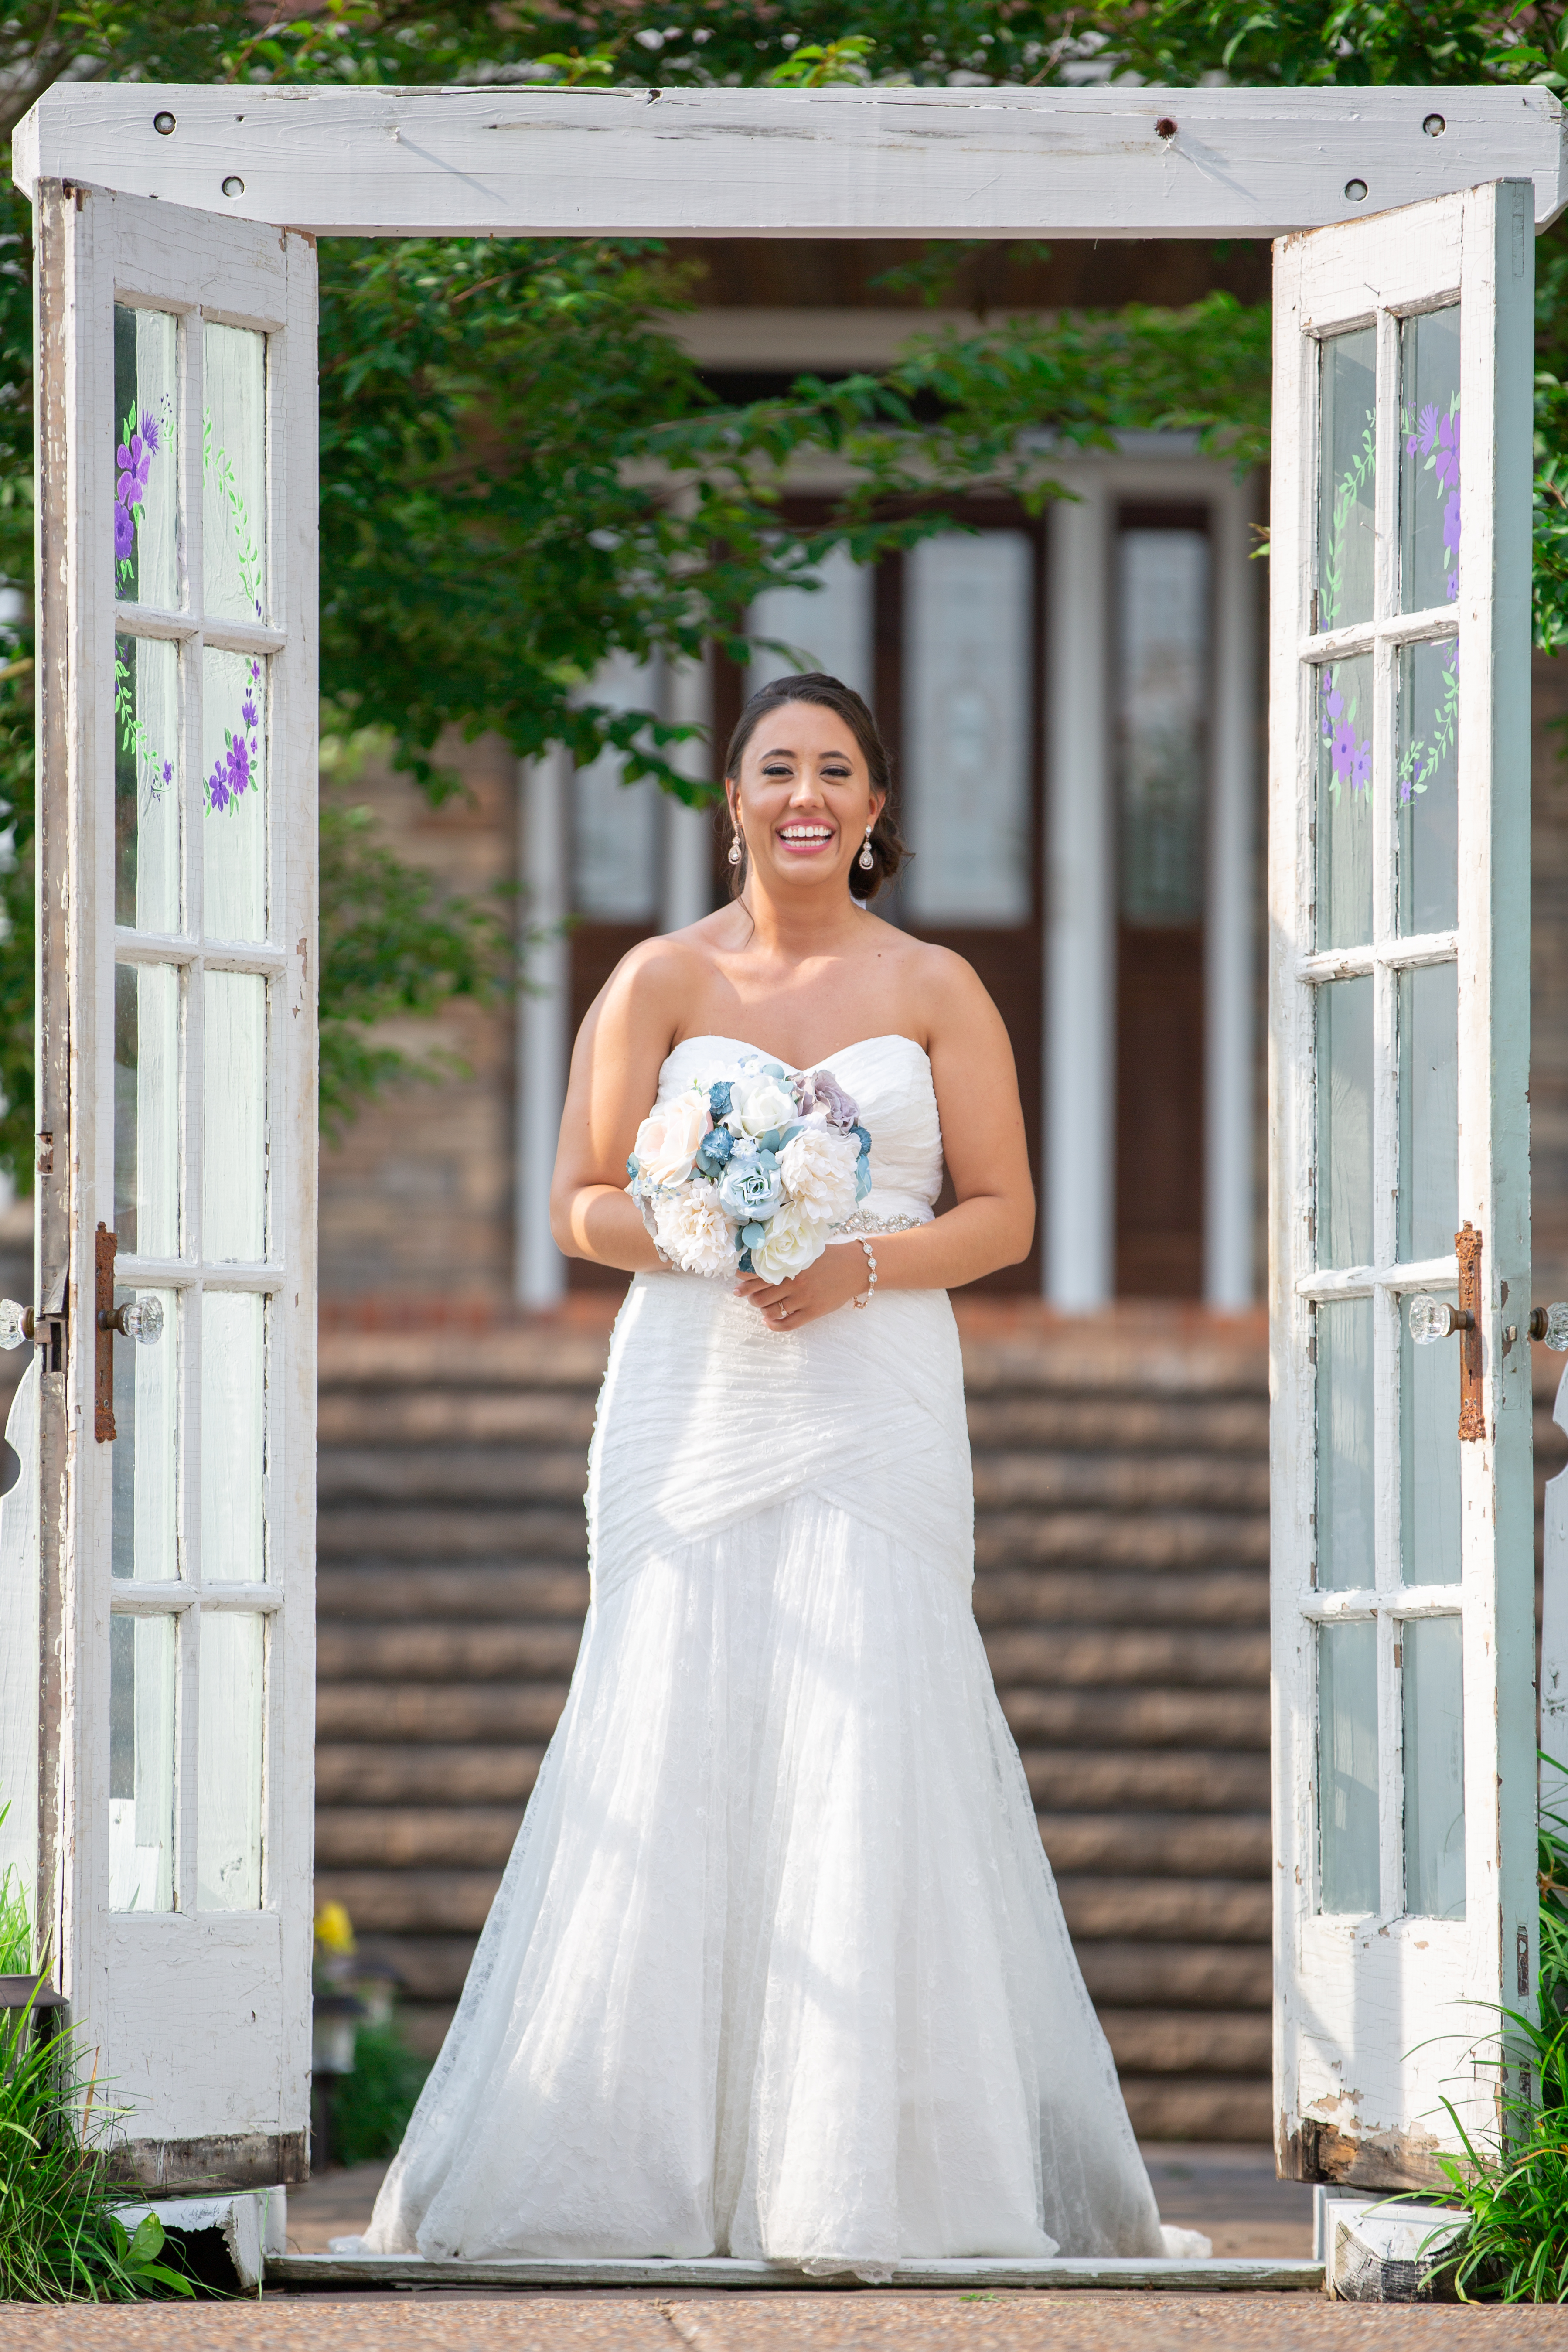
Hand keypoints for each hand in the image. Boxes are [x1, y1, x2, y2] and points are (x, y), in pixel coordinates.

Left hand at [735, 1240, 868, 1330]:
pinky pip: (786, 1324)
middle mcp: (793, 1282)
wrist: (855, 1267)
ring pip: (770, 1311)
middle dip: (749, 1297)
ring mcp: (803, 1298)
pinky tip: (769, 1321)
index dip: (742, 1280)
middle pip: (758, 1296)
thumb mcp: (803, 1252)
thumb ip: (783, 1257)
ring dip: (762, 1310)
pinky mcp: (813, 1312)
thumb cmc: (828, 1257)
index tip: (737, 1281)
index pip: (755, 1275)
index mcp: (789, 1264)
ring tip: (762, 1306)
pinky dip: (773, 1325)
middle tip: (747, 1296)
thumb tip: (756, 1263)